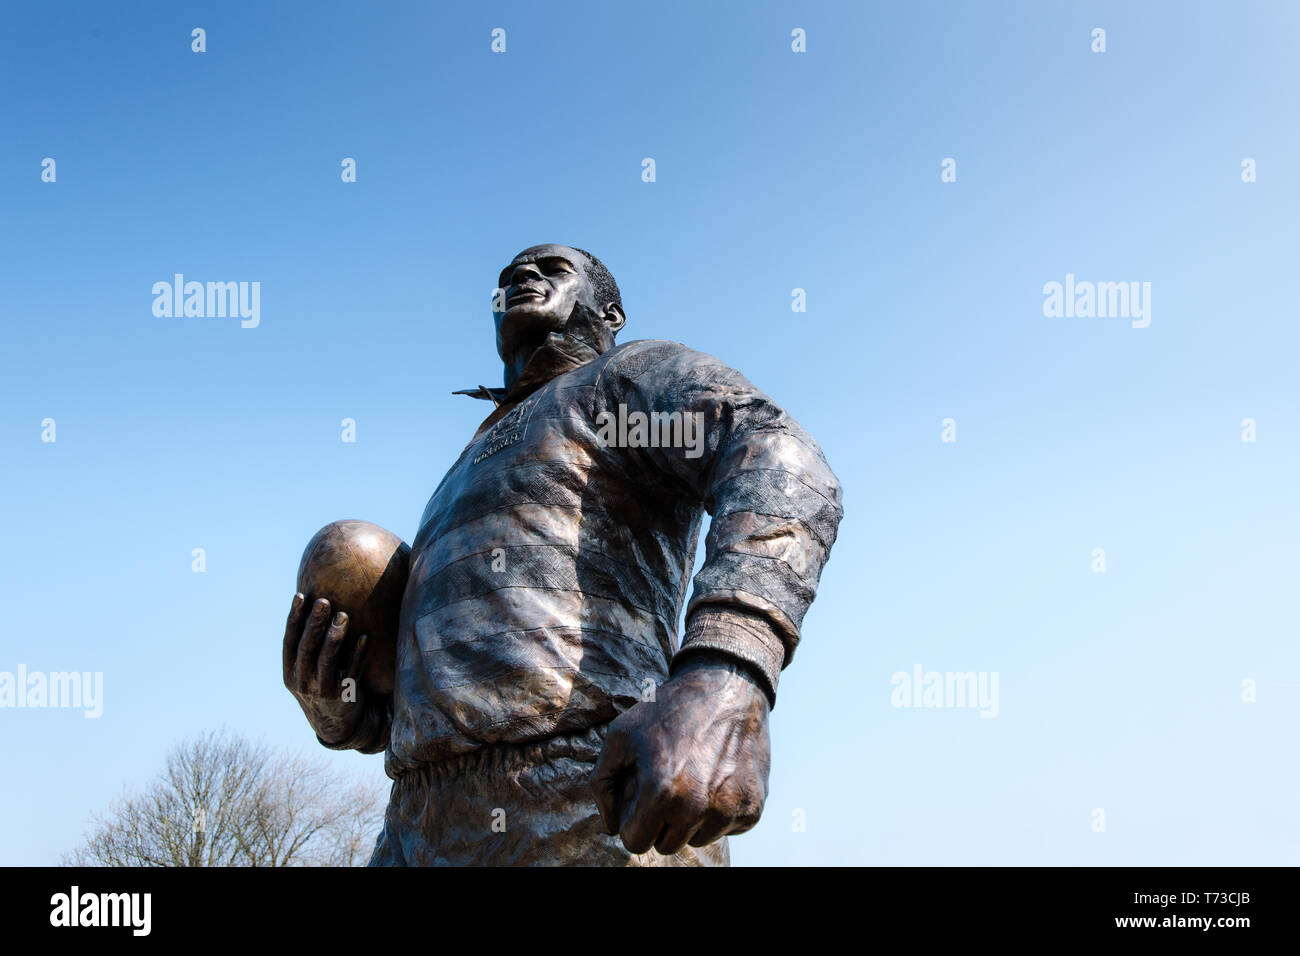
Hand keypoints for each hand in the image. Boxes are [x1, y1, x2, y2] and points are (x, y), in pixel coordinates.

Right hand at [281, 593, 371, 744]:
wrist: (335, 726)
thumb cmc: (322, 687)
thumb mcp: (306, 672)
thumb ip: (308, 647)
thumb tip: (314, 609)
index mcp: (290, 672)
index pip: (289, 642)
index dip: (294, 619)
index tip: (301, 596)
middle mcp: (302, 681)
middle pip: (307, 648)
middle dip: (314, 624)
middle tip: (324, 601)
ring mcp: (321, 690)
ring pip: (326, 661)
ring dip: (335, 637)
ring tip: (343, 616)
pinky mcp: (343, 697)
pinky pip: (351, 673)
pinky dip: (358, 655)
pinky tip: (365, 637)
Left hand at [591, 652, 770, 855]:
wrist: (727, 686)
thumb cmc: (670, 709)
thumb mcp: (621, 734)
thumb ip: (602, 783)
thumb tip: (610, 827)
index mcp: (662, 791)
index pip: (635, 842)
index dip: (632, 821)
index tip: (640, 796)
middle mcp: (698, 806)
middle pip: (666, 845)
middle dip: (660, 821)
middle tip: (667, 784)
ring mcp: (730, 809)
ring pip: (697, 840)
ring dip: (690, 819)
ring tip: (692, 778)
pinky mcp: (753, 807)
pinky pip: (726, 829)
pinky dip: (718, 812)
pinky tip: (716, 778)